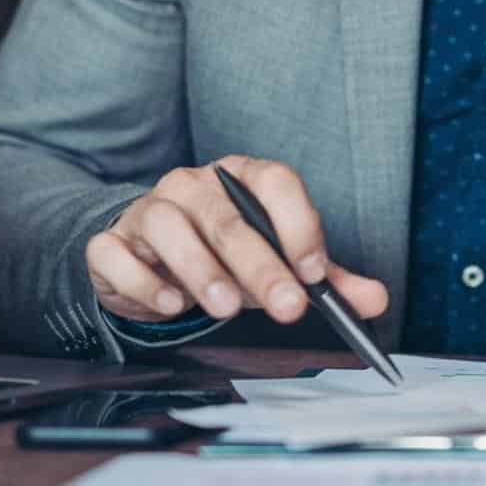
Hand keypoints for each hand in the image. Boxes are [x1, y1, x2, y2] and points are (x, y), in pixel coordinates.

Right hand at [85, 154, 388, 325]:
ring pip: (170, 227)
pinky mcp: (111, 243)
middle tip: (287, 306)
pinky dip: (145, 280)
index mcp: (241, 178)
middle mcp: (194, 185)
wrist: (149, 257)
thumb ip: (326, 280)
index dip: (297, 223)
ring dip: (201, 270)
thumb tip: (374, 300)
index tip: (314, 271)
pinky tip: (169, 303)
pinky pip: (118, 255)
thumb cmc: (223, 253)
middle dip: (260, 265)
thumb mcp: (278, 261)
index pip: (274, 182)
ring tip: (226, 307)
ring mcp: (149, 210)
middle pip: (227, 217)